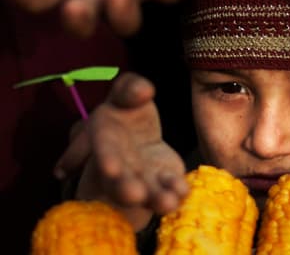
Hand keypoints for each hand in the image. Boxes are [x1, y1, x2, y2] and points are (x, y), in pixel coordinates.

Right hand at [71, 73, 187, 229]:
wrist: (134, 134)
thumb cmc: (127, 109)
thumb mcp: (124, 94)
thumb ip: (130, 89)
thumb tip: (143, 90)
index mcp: (104, 139)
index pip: (104, 151)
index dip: (106, 160)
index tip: (111, 170)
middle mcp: (119, 164)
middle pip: (119, 180)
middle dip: (125, 188)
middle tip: (135, 195)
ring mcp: (141, 176)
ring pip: (146, 191)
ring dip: (155, 198)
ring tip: (167, 203)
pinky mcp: (163, 179)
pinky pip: (170, 188)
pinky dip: (176, 191)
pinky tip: (183, 192)